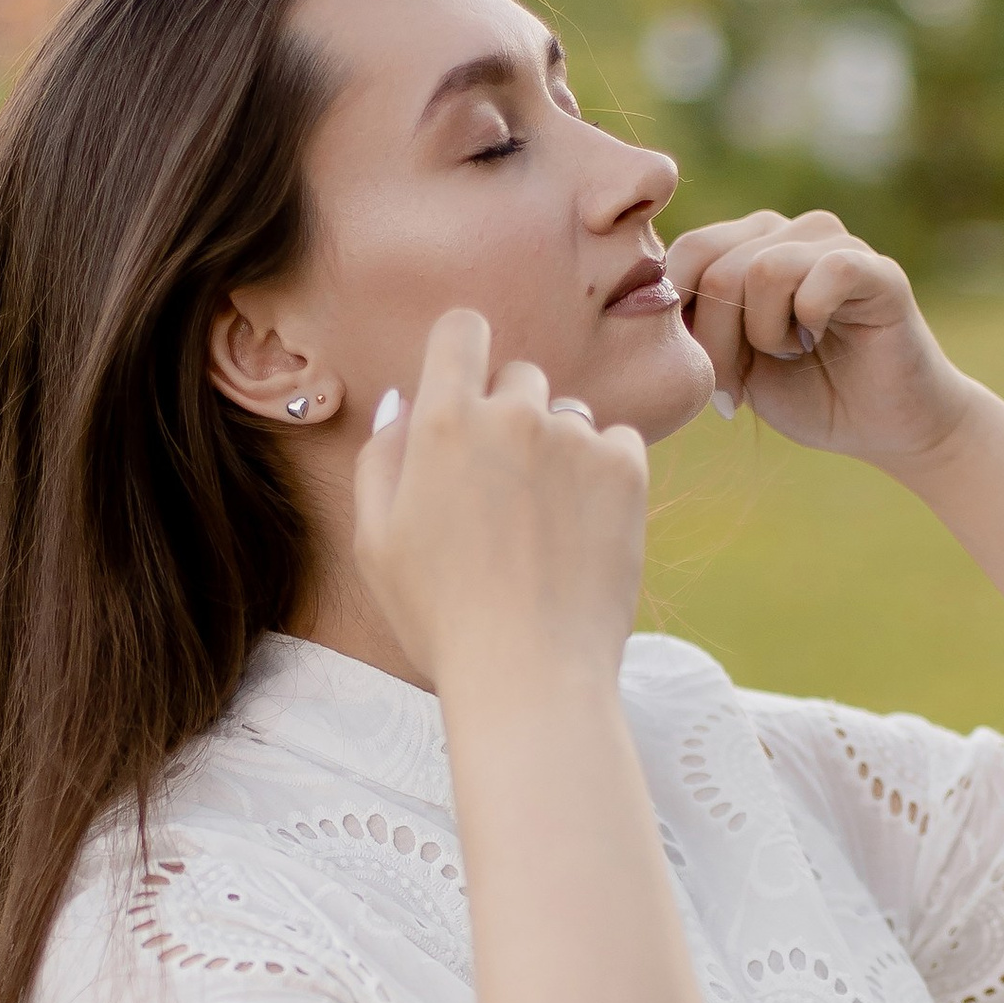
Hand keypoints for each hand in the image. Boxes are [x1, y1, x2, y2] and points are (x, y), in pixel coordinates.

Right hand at [353, 309, 648, 699]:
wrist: (530, 672)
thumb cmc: (442, 617)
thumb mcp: (377, 542)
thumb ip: (383, 457)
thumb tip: (405, 400)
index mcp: (444, 423)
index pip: (461, 330)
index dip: (463, 351)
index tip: (468, 385)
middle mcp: (512, 414)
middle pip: (519, 377)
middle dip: (510, 417)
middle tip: (502, 493)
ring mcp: (575, 438)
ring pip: (570, 416)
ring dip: (558, 450)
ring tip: (544, 526)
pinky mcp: (626, 468)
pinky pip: (617, 442)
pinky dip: (603, 474)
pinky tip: (581, 531)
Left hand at [666, 209, 973, 467]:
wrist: (883, 427)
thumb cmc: (805, 394)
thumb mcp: (729, 362)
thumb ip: (693, 325)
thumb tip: (644, 301)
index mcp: (749, 245)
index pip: (687, 252)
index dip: (682, 318)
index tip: (704, 371)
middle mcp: (790, 231)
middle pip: (715, 265)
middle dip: (716, 340)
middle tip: (739, 382)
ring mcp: (836, 243)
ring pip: (763, 270)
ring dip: (765, 334)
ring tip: (790, 354)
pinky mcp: (878, 270)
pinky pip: (825, 274)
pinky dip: (809, 319)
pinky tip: (820, 341)